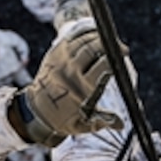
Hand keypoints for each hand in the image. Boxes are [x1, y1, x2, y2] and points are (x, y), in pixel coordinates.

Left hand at [9, 25, 125, 146]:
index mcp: (80, 87)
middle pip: (93, 49)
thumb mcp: (83, 124)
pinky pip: (72, 38)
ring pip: (83, 41)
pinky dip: (85, 35)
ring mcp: (60, 60)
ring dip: (99, 38)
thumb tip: (121, 125)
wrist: (37, 111)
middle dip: (110, 45)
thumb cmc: (64, 118)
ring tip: (110, 42)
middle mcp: (69, 71)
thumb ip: (103, 122)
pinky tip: (95, 37)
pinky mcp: (54, 53)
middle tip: (121, 48)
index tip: (123, 56)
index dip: (115, 58)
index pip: (102, 65)